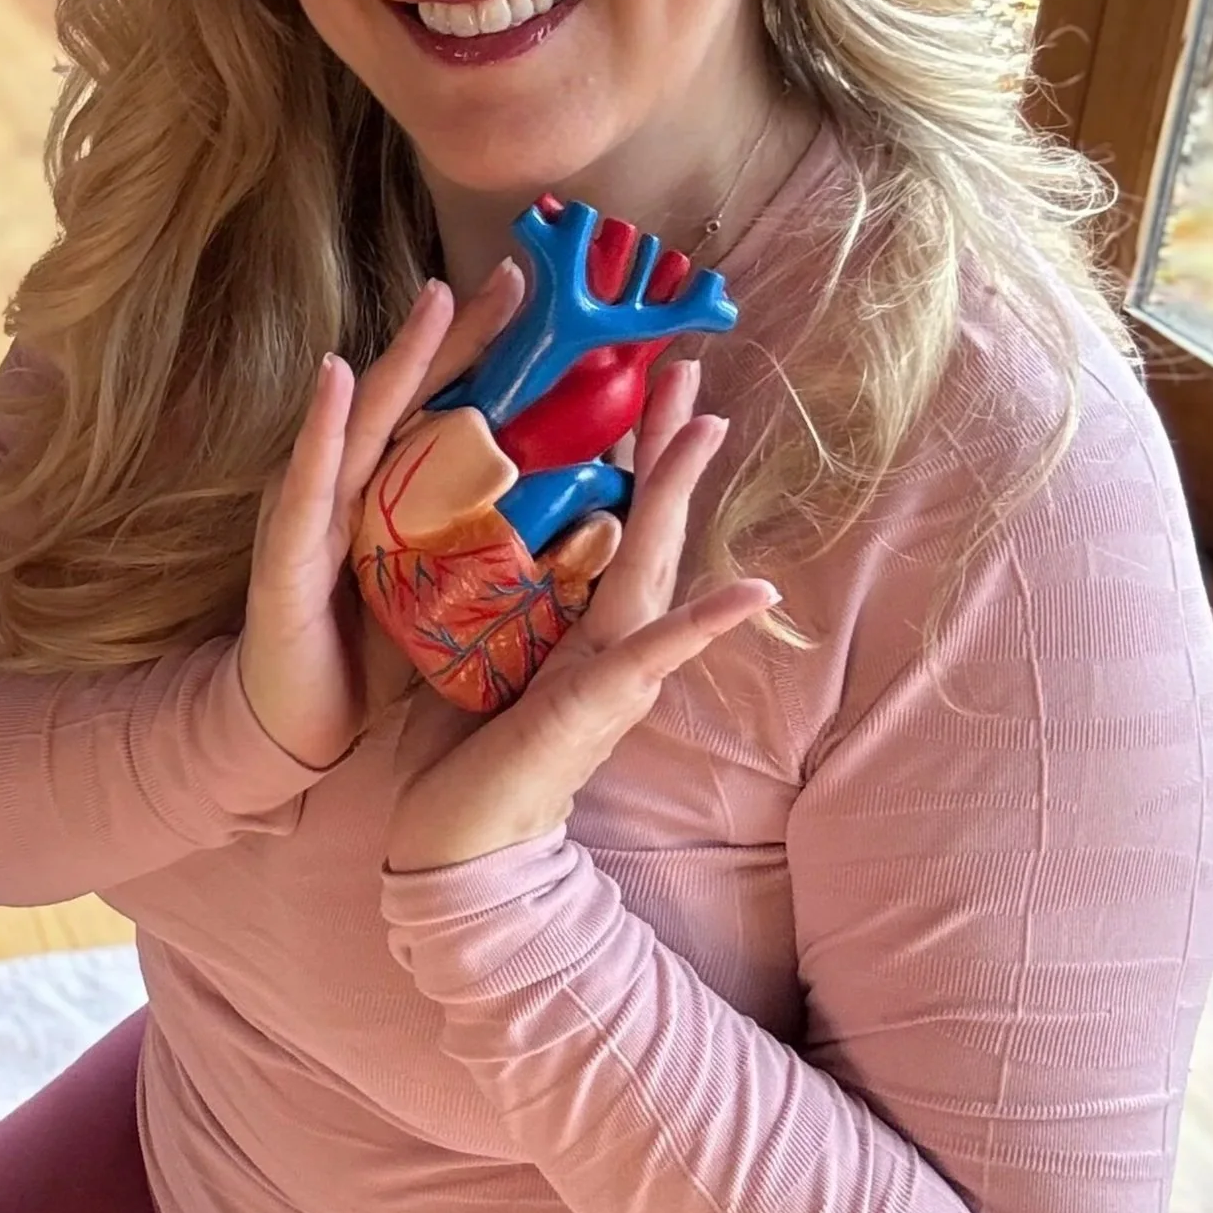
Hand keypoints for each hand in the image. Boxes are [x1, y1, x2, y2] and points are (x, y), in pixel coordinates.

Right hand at [239, 263, 526, 771]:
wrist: (289, 727)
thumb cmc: (366, 656)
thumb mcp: (439, 589)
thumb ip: (484, 542)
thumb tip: (568, 508)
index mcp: (394, 495)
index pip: (451, 411)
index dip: (494, 357)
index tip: (548, 303)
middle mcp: (352, 488)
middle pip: (414, 397)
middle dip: (461, 334)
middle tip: (515, 275)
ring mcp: (313, 511)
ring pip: (363, 420)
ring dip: (400, 358)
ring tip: (435, 297)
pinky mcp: (285, 553)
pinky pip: (305, 483)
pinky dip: (320, 429)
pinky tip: (337, 378)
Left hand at [383, 356, 777, 869]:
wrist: (459, 847)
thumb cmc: (464, 758)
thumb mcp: (479, 657)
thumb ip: (497, 603)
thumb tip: (484, 538)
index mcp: (573, 623)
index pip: (607, 521)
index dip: (623, 453)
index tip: (634, 385)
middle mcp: (604, 639)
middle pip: (647, 524)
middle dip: (665, 445)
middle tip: (688, 366)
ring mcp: (610, 671)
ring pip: (655, 567)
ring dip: (682, 496)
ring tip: (710, 425)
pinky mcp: (598, 706)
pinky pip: (659, 654)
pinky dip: (707, 621)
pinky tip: (753, 590)